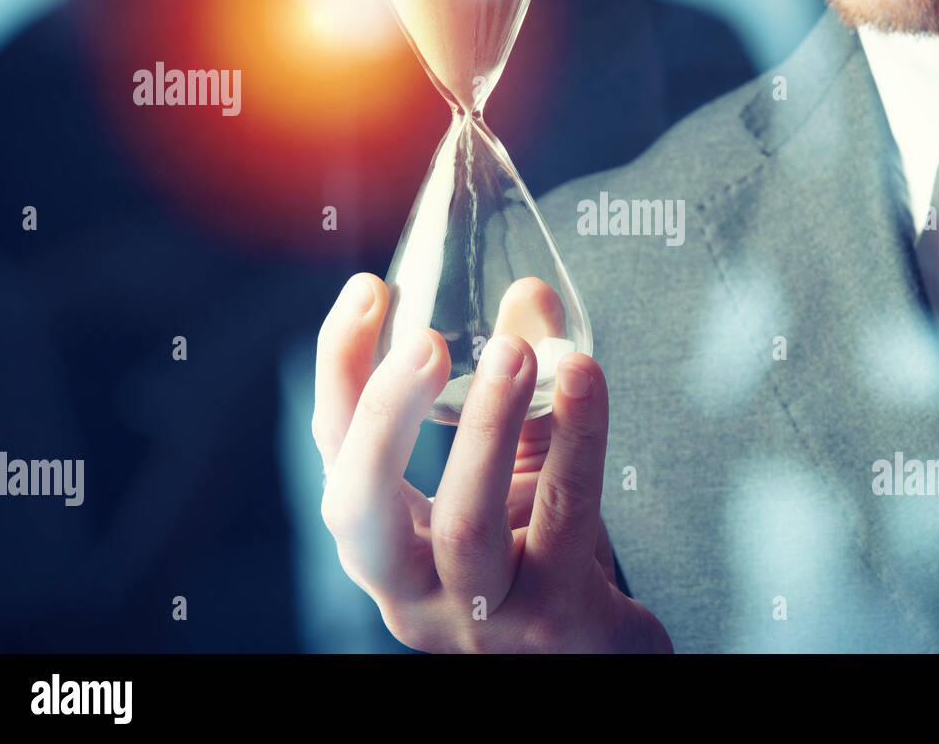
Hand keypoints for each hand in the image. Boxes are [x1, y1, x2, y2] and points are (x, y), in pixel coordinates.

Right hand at [312, 273, 671, 652]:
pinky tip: (585, 378)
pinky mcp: (554, 618)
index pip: (336, 453)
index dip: (341, 369)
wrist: (602, 647)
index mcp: (385, 541)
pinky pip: (563, 517)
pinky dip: (578, 438)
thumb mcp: (518, 459)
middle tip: (425, 338)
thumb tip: (526, 292)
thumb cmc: (543, 550)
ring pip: (463, 524)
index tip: (368, 291)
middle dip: (383, 414)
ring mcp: (479, 613)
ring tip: (515, 352)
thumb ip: (518, 380)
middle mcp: (411, 588)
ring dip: (487, 425)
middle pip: (360, 509)